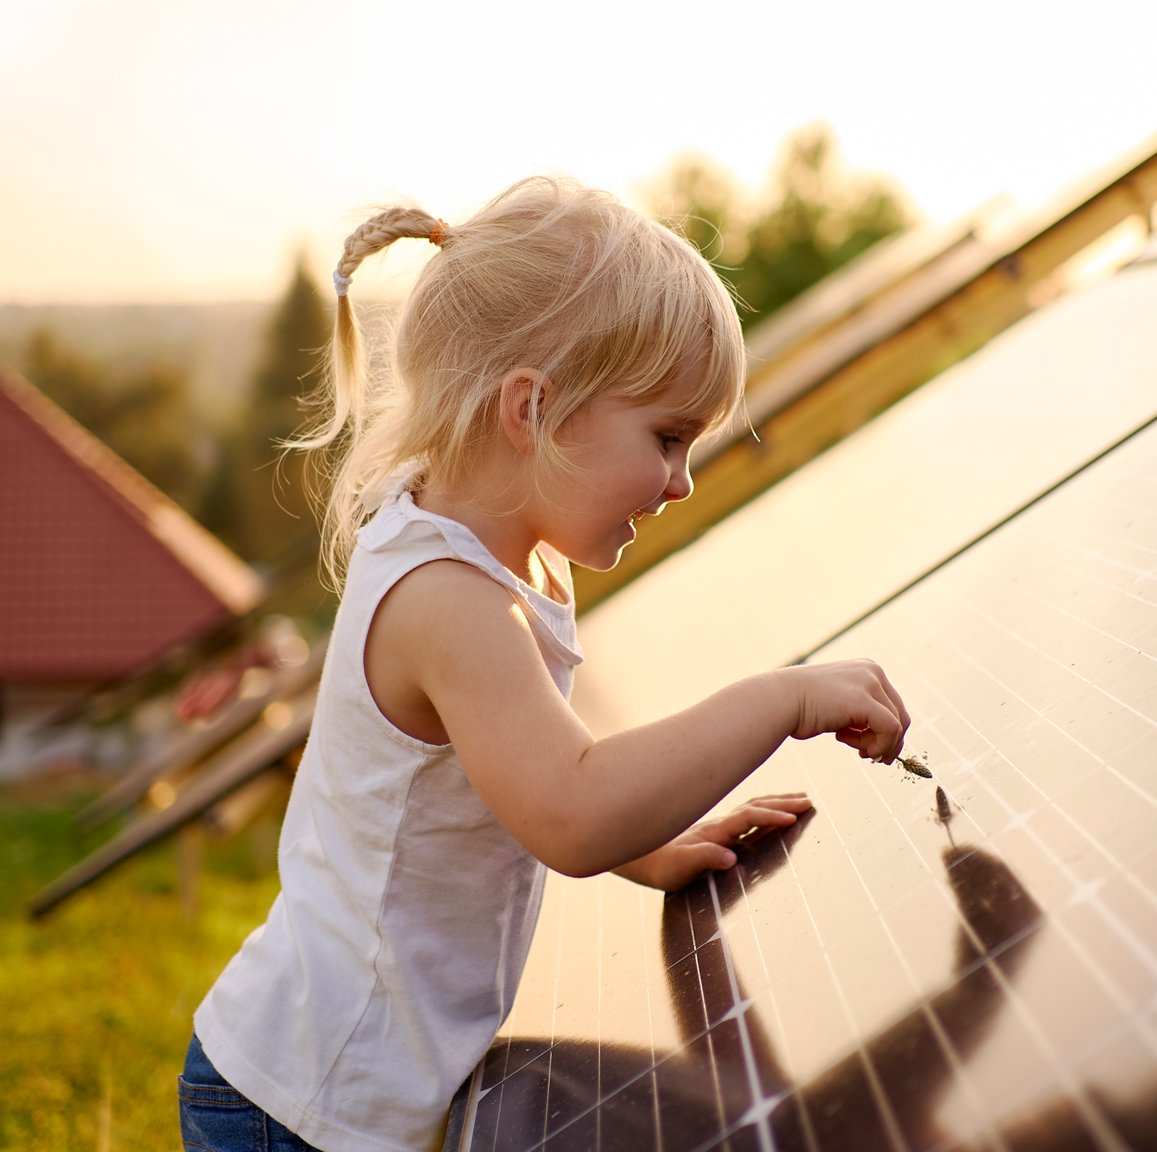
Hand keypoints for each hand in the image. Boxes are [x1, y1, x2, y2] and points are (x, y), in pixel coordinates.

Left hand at [615, 794, 813, 891]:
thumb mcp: (678, 869)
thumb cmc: (658, 867)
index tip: (795, 817)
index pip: (747, 818)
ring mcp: (717, 826)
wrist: (638, 858)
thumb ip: (703, 859)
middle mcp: (717, 825)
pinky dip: (764, 809)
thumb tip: (731, 857)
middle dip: (782, 803)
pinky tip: (771, 810)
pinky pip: (746, 815)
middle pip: (754, 806)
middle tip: (809, 801)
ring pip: (751, 806)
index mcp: (712, 832)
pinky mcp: (716, 832)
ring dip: (776, 802)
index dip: (771, 816)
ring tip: (799, 798)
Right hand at [785, 659, 908, 762]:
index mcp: (867, 670)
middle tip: (871, 757)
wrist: (779, 701)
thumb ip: (860, 712)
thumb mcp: (839, 703)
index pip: (893, 705)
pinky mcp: (864, 700)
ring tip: (855, 750)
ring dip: (878, 745)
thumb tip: (881, 737)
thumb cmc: (801, 707)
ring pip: (896, 725)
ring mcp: (870, 683)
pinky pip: (889, 729)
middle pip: (900, 715)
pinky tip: (856, 749)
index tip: (870, 748)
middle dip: (888, 741)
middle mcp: (872, 671)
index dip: (887, 732)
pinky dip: (879, 746)